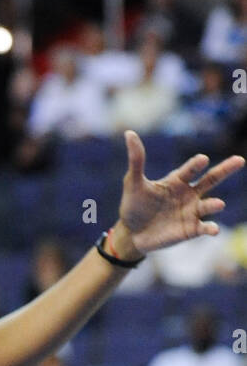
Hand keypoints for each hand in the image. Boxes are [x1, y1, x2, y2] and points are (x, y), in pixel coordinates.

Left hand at [116, 130, 243, 255]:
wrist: (132, 233)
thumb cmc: (134, 205)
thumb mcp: (134, 182)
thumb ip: (136, 160)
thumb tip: (129, 133)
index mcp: (176, 181)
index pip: (189, 170)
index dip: (195, 164)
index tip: (202, 158)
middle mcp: (189, 194)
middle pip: (211, 179)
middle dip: (225, 170)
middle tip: (240, 160)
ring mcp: (192, 212)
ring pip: (209, 205)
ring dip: (214, 204)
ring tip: (218, 204)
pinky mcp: (192, 230)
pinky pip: (205, 228)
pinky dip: (211, 228)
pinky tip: (213, 229)